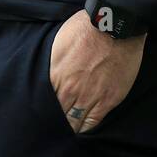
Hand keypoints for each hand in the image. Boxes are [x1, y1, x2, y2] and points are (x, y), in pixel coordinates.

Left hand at [49, 9, 145, 133]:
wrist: (113, 26)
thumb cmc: (85, 29)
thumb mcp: (58, 43)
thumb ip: (52, 65)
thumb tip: (48, 78)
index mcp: (54, 75)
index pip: (44, 103)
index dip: (43, 111)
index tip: (42, 115)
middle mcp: (69, 89)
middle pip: (58, 116)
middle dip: (55, 122)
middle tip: (53, 126)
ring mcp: (89, 96)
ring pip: (74, 123)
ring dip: (70, 127)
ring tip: (67, 130)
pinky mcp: (108, 100)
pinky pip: (93, 122)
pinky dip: (86, 127)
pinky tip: (82, 129)